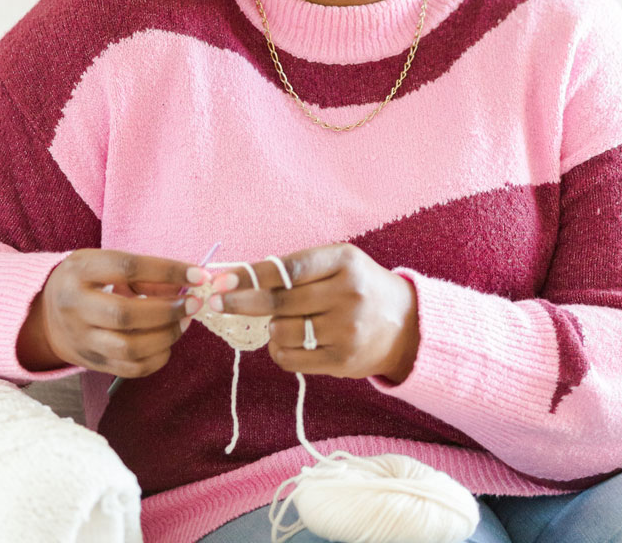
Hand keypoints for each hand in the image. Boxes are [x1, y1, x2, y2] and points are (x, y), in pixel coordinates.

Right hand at [17, 249, 208, 376]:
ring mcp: (81, 339)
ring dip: (166, 336)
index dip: (166, 270)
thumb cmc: (85, 281)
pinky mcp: (90, 363)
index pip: (127, 267)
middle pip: (125, 314)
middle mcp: (75, 306)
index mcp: (80, 271)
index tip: (197, 274)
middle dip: (167, 311)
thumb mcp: (103, 262)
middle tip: (193, 304)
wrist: (45, 315)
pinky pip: (129, 369)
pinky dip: (156, 358)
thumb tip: (188, 281)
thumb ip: (143, 272)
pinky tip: (167, 342)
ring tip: (184, 322)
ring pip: (128, 348)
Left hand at [207, 243, 418, 382]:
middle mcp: (348, 294)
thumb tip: (241, 277)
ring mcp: (347, 329)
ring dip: (272, 327)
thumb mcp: (339, 264)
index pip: (288, 268)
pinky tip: (289, 342)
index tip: (222, 280)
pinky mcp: (343, 360)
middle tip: (216, 302)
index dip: (252, 275)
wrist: (406, 325)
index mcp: (344, 261)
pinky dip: (280, 350)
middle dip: (241, 302)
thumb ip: (297, 268)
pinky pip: (291, 358)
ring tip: (287, 321)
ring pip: (282, 331)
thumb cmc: (360, 287)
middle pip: (279, 301)